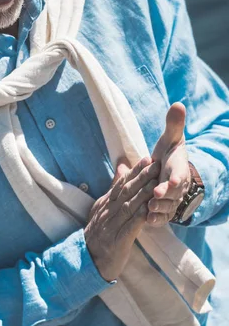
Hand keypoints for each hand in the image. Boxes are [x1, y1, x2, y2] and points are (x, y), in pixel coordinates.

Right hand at [84, 157, 160, 281]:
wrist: (87, 260)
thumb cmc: (99, 235)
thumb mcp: (102, 210)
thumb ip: (113, 190)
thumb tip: (121, 168)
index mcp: (105, 204)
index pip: (121, 183)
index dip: (135, 170)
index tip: (147, 158)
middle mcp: (108, 211)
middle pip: (127, 191)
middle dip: (142, 176)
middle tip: (156, 163)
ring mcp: (112, 225)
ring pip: (130, 205)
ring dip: (144, 193)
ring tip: (157, 182)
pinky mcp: (118, 240)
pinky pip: (131, 226)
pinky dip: (141, 216)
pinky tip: (150, 209)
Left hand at [148, 102, 190, 225]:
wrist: (170, 173)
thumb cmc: (169, 155)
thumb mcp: (171, 139)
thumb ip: (173, 125)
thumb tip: (178, 104)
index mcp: (178, 168)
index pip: (180, 172)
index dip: (176, 176)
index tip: (173, 179)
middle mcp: (177, 186)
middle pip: (173, 193)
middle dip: (165, 195)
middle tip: (155, 195)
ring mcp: (171, 199)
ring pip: (168, 207)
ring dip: (159, 209)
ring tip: (148, 209)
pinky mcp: (164, 210)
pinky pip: (162, 217)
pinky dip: (155, 220)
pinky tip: (146, 221)